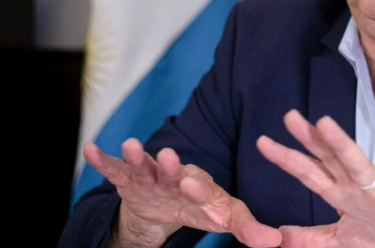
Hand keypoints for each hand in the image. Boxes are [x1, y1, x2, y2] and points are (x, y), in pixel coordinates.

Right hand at [83, 139, 281, 247]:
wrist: (172, 200)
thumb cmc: (204, 207)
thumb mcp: (225, 217)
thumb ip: (247, 228)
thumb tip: (275, 241)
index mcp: (201, 187)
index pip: (201, 189)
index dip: (197, 188)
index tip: (193, 185)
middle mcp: (176, 176)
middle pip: (173, 171)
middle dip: (171, 166)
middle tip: (169, 157)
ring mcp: (152, 176)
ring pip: (144, 165)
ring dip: (137, 156)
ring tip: (130, 145)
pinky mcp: (129, 179)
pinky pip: (115, 169)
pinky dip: (102, 159)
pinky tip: (91, 149)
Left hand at [256, 110, 374, 247]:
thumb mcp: (341, 240)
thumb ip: (312, 237)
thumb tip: (279, 234)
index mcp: (344, 196)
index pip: (313, 171)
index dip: (289, 158)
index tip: (264, 142)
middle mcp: (360, 191)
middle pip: (332, 160)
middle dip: (312, 138)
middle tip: (289, 117)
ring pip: (363, 170)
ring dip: (346, 148)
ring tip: (328, 127)